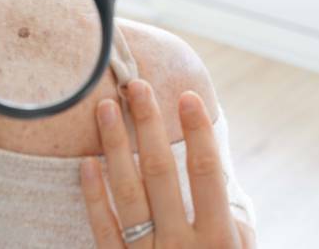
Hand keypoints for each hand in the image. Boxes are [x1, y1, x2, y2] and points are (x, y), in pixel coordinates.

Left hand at [80, 80, 255, 247]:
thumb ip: (231, 221)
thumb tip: (214, 177)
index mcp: (217, 237)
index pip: (206, 172)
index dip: (198, 130)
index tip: (188, 96)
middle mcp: (180, 245)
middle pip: (159, 172)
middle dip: (148, 124)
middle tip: (137, 86)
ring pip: (127, 193)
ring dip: (115, 146)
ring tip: (106, 109)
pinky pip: (104, 229)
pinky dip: (94, 195)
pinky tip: (88, 163)